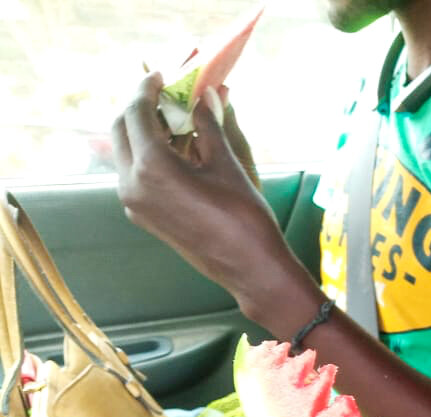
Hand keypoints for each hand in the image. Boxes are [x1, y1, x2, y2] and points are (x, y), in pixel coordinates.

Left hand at [111, 73, 294, 313]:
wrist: (250, 268)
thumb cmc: (245, 216)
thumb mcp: (228, 163)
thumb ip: (210, 125)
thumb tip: (207, 95)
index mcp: (152, 167)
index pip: (137, 112)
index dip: (147, 88)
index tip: (162, 75)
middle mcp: (132, 184)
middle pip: (123, 130)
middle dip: (142, 107)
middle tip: (166, 95)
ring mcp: (134, 203)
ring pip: (127, 152)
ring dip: (146, 131)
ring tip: (176, 120)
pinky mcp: (143, 215)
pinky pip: (136, 173)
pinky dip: (150, 154)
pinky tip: (177, 149)